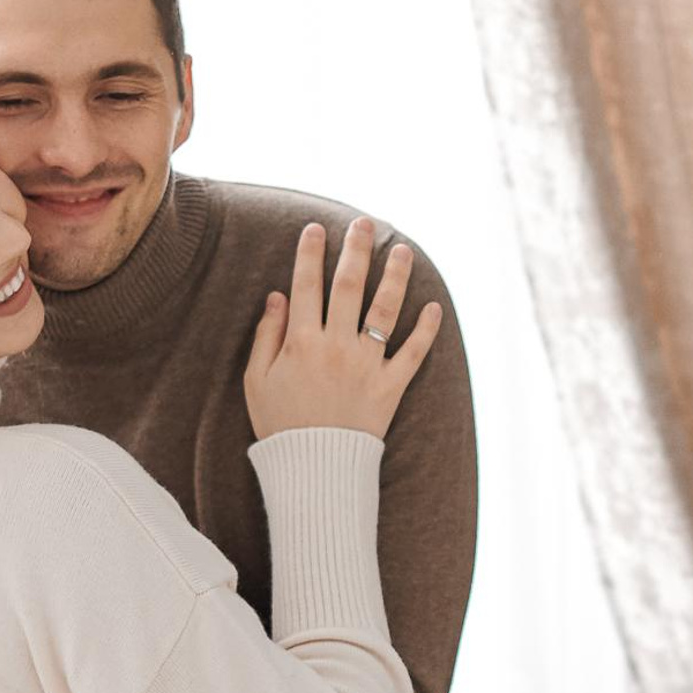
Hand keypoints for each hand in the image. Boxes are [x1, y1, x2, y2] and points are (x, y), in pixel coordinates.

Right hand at [244, 218, 442, 441]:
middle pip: (348, 286)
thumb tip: (278, 296)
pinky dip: (426, 331)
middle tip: (363, 223)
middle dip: (356, 249)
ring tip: (401, 249)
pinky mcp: (390, 387)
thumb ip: (266, 335)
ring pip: (384, 310)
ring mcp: (366, 365)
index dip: (310, 253)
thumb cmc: (280, 426)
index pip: (306, 285)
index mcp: (301, 342)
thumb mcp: (257, 381)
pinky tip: (434, 307)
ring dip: (395, 276)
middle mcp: (336, 346)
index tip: (316, 229)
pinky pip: (413, 354)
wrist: (313, 469)